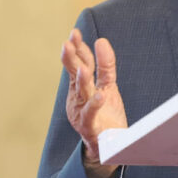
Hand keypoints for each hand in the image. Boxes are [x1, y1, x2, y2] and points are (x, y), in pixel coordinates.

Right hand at [61, 28, 127, 177]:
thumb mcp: (107, 84)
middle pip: (74, 75)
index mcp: (80, 86)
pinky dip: (95, 105)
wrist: (109, 144)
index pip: (79, 63)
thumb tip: (101, 41)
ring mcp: (82, 111)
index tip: (74, 33)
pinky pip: (91, 114)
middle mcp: (78, 97)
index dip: (77, 48)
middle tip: (67, 44)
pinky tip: (100, 95)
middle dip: (71, 59)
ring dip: (82, 81)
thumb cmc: (106, 112)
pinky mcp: (91, 126)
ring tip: (84, 68)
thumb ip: (104, 65)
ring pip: (81, 93)